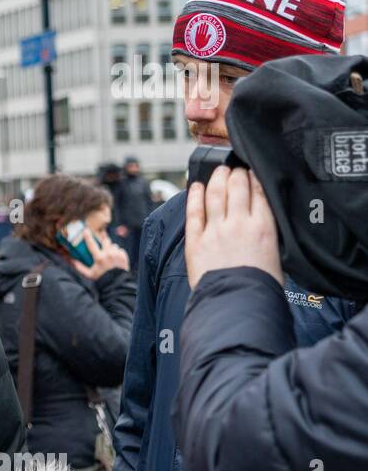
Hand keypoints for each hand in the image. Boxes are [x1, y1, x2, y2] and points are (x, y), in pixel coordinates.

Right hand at [70, 227, 128, 279]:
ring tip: (109, 254)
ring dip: (111, 248)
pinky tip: (115, 258)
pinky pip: (120, 250)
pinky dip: (118, 252)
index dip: (88, 236)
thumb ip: (79, 267)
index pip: (91, 244)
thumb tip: (70, 261)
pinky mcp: (124, 256)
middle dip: (104, 240)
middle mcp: (108, 255)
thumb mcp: (88, 274)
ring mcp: (117, 255)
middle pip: (105, 240)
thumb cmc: (101, 279)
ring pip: (114, 245)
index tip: (86, 230)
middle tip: (102, 243)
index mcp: (99, 258)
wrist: (116, 284)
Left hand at [185, 167, 281, 288]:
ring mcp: (215, 230)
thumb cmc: (261, 285)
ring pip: (214, 194)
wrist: (238, 302)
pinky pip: (193, 212)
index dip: (253, 177)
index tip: (251, 171)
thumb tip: (262, 225)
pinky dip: (194, 196)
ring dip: (216, 178)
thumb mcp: (276, 255)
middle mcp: (238, 223)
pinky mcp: (195, 240)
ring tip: (218, 171)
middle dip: (235, 173)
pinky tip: (195, 186)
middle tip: (234, 168)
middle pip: (235, 187)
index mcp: (263, 226)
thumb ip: (267, 235)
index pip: (258, 191)